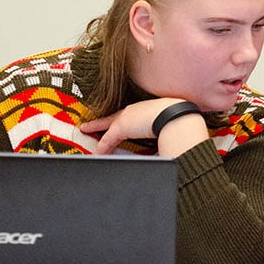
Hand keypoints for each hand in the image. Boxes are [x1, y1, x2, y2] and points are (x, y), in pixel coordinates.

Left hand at [80, 98, 207, 156]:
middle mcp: (134, 111)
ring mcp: (127, 118)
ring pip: (108, 129)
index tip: (113, 125)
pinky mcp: (121, 127)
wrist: (175, 116)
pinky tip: (97, 153)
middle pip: (113, 119)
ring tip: (86, 136)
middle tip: (88, 127)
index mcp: (145, 110)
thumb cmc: (177, 121)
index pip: (128, 117)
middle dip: (100, 124)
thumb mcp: (168, 126)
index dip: (119, 122)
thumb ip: (163, 132)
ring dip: (98, 137)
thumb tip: (170, 141)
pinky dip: (102, 147)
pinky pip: (108, 140)